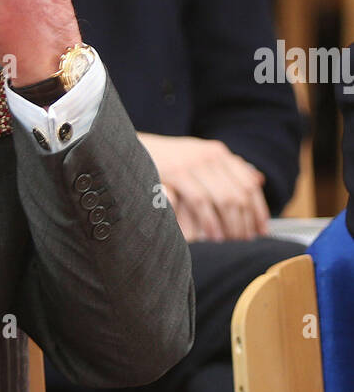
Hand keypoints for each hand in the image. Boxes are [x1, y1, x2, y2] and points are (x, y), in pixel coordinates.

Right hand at [139, 134, 268, 240]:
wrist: (129, 148)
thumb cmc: (165, 160)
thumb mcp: (199, 158)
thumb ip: (227, 169)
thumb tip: (258, 179)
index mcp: (219, 153)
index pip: (249, 183)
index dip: (258, 208)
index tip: (261, 229)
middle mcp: (211, 156)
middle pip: (239, 193)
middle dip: (245, 221)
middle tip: (244, 242)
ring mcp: (194, 163)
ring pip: (225, 198)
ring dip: (230, 224)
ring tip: (230, 242)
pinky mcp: (178, 172)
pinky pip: (201, 201)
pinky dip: (210, 221)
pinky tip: (212, 236)